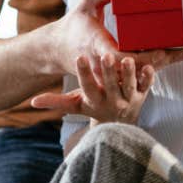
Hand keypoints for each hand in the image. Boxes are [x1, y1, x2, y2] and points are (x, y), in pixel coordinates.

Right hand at [32, 53, 154, 147]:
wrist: (119, 126)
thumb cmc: (94, 109)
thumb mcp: (76, 106)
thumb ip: (56, 102)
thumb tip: (32, 103)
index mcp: (94, 100)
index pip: (87, 86)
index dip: (84, 73)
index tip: (79, 57)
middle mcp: (112, 101)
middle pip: (110, 85)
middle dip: (108, 71)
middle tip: (105, 56)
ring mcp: (129, 99)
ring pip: (130, 86)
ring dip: (129, 73)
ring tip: (127, 59)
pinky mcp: (143, 95)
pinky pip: (147, 86)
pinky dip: (149, 77)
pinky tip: (149, 65)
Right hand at [51, 0, 182, 84]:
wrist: (58, 50)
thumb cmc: (75, 23)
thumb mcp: (87, 1)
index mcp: (97, 45)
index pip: (120, 58)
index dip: (140, 58)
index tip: (159, 52)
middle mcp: (105, 63)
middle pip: (139, 68)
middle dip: (165, 60)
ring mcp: (111, 72)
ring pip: (142, 73)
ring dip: (166, 63)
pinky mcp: (116, 75)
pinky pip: (138, 73)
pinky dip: (157, 65)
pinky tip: (176, 56)